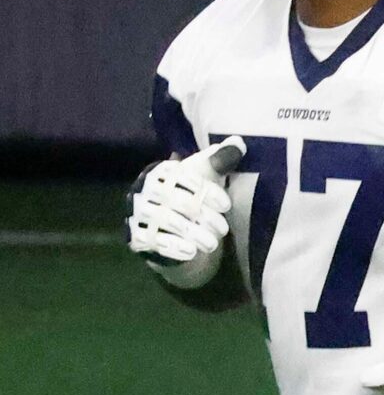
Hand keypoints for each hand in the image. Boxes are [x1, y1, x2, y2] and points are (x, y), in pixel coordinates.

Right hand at [128, 137, 242, 279]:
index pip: (183, 178)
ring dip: (192, 233)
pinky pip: (153, 241)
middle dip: (203, 216)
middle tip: (223, 229)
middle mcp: (145, 190)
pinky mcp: (135, 235)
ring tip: (212, 244)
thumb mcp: (207, 178)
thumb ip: (219, 161)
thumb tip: (238, 142)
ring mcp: (138, 213)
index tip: (227, 206)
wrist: (174, 230)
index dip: (206, 192)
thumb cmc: (193, 197)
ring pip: (165, 221)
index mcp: (162, 173)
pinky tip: (191, 252)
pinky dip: (173, 247)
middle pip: (175, 200)